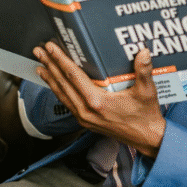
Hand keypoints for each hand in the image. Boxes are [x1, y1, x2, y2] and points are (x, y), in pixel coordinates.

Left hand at [34, 42, 165, 156]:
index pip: (73, 76)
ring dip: (50, 79)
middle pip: (62, 84)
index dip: (60, 60)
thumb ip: (144, 71)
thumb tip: (143, 52)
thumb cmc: (146, 115)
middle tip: (38, 51)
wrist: (147, 139)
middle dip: (50, 66)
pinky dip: (58, 91)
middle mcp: (86, 111)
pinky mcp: (86, 122)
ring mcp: (84, 118)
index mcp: (98, 102)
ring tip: (40, 66)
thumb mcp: (147, 92)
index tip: (50, 47)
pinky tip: (54, 85)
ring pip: (62, 95)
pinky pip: (67, 103)